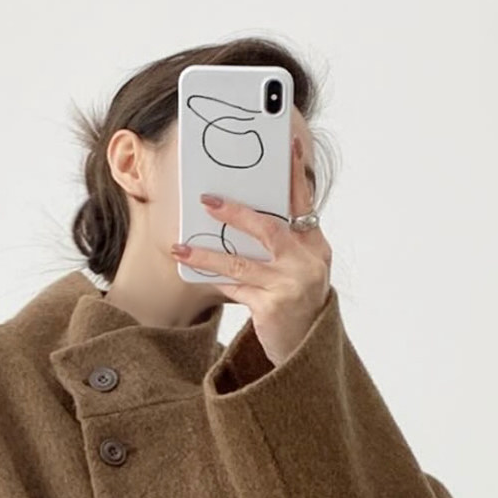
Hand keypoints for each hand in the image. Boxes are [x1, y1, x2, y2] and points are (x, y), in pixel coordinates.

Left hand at [170, 129, 331, 367]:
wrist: (305, 351)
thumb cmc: (298, 305)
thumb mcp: (297, 271)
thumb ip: (279, 245)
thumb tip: (239, 216)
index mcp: (316, 247)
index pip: (304, 203)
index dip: (294, 173)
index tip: (287, 145)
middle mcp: (307, 263)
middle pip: (269, 228)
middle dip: (236, 213)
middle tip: (208, 201)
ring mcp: (290, 286)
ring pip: (241, 263)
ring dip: (207, 254)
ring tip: (181, 247)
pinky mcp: (272, 308)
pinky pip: (235, 288)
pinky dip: (214, 280)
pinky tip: (194, 273)